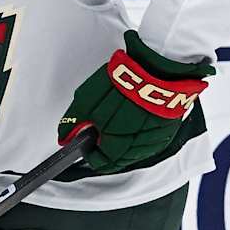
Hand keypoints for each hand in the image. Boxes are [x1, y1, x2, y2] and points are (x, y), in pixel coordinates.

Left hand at [56, 30, 211, 173]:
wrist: (157, 67)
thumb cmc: (124, 82)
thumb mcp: (85, 100)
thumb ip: (73, 123)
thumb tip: (64, 137)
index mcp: (116, 144)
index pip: (99, 162)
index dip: (90, 152)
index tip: (87, 143)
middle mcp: (136, 147)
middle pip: (117, 161)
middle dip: (107, 148)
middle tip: (103, 131)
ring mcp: (153, 141)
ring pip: (133, 154)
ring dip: (124, 144)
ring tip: (119, 123)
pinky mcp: (165, 132)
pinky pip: (150, 143)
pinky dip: (140, 137)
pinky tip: (136, 122)